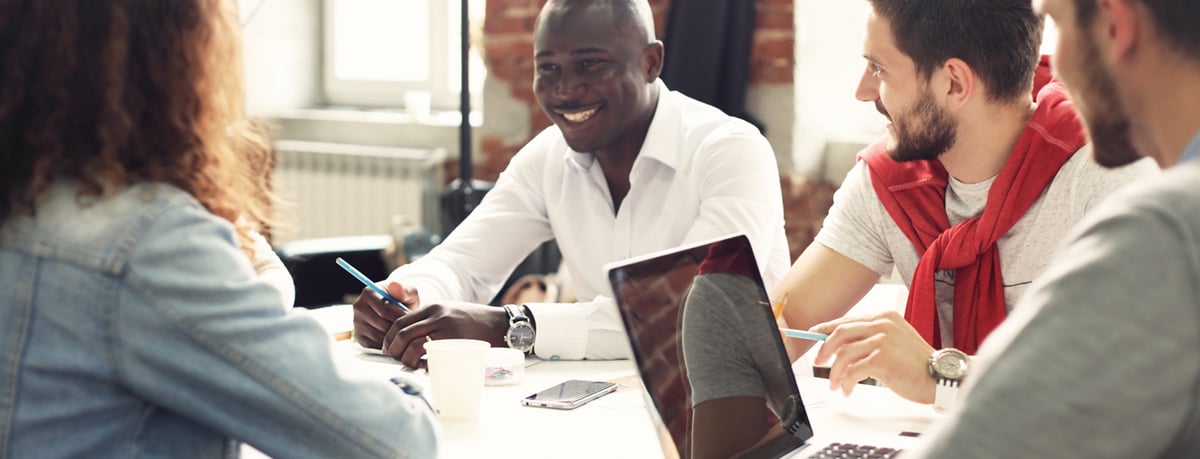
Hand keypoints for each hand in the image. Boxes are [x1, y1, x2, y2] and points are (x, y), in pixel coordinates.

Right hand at [353, 281, 419, 348]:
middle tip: (411, 328)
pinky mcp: (359, 338)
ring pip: (380, 336)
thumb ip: (406, 290)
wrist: (396, 311)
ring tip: (405, 333)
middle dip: (399, 328)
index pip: (385, 309)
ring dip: (395, 338)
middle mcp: (359, 307)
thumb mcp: (408, 293)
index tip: (413, 319)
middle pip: (382, 324)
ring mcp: (357, 323)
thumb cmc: (403, 301)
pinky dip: (388, 345)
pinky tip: (397, 339)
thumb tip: (396, 286)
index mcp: (368, 292)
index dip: (401, 315)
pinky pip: (376, 346)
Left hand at [381, 301, 508, 367]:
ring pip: (413, 346)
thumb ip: (430, 320)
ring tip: (409, 364)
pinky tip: (424, 368)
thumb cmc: (473, 321)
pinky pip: (431, 357)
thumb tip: (407, 336)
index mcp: (433, 308)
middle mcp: (438, 316)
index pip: (401, 321)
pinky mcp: (455, 344)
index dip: (389, 336)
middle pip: (404, 333)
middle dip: (393, 349)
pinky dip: (423, 365)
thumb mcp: (449, 312)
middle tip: (394, 358)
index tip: (387, 347)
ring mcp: (447, 330)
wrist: (499, 324)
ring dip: (406, 359)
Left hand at [810, 310, 935, 403]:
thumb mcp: (893, 340)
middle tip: (819, 363)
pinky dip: (846, 382)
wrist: (939, 376)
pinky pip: (853, 371)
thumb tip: (840, 346)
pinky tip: (848, 390)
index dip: (826, 328)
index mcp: (884, 316)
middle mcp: (882, 324)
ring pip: (843, 354)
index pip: (847, 320)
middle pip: (839, 334)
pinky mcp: (882, 359)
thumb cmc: (916, 362)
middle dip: (824, 350)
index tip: (813, 335)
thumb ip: (870, 338)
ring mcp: (882, 341)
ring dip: (834, 372)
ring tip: (835, 384)